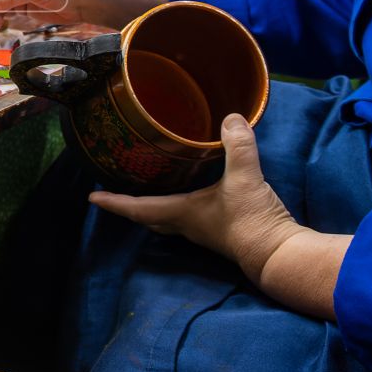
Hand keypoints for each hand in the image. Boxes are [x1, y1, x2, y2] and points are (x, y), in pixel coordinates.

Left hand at [88, 114, 305, 285]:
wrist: (278, 254)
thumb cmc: (252, 221)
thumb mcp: (245, 178)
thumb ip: (238, 146)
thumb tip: (231, 118)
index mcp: (182, 212)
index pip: (139, 208)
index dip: (115, 203)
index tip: (93, 198)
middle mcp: (187, 225)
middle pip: (150, 217)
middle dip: (131, 206)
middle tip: (115, 194)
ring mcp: (204, 231)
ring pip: (169, 219)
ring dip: (155, 207)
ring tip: (147, 189)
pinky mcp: (222, 232)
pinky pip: (191, 217)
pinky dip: (181, 205)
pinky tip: (192, 193)